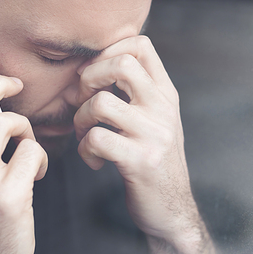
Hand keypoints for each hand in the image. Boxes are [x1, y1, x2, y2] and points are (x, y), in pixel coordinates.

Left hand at [74, 36, 220, 253]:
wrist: (172, 208)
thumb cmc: (152, 160)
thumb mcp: (151, 120)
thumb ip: (129, 93)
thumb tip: (85, 71)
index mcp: (165, 94)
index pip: (141, 45)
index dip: (108, 50)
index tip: (93, 73)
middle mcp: (163, 108)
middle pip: (121, 63)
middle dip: (89, 77)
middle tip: (83, 100)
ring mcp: (154, 134)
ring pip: (101, 103)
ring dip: (80, 119)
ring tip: (84, 136)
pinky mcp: (140, 161)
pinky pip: (96, 139)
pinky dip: (84, 149)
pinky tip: (93, 160)